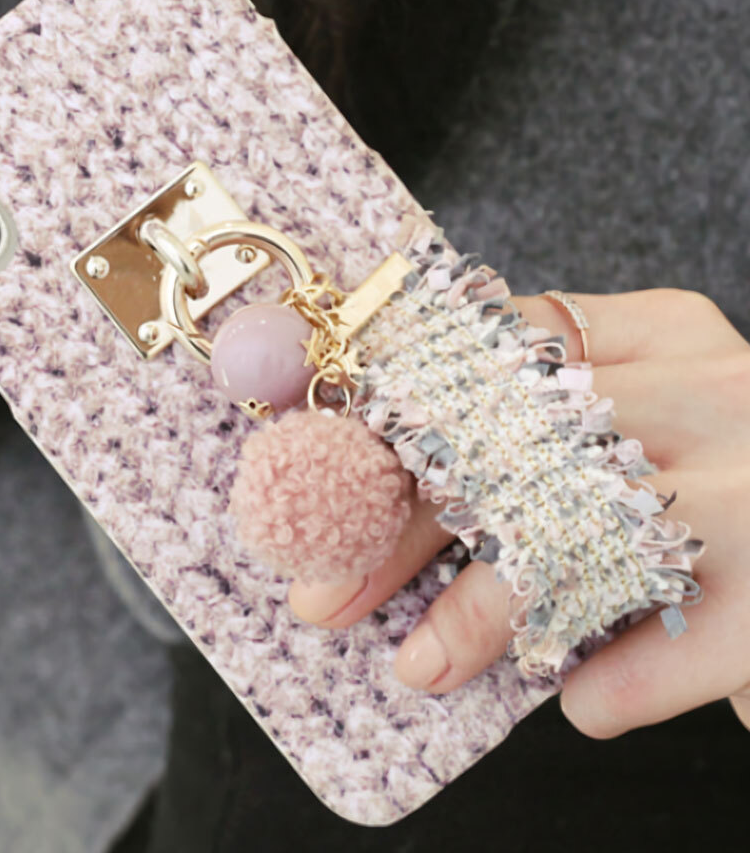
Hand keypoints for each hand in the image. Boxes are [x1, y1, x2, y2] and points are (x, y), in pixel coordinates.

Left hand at [288, 288, 749, 737]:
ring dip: (482, 614)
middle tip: (329, 596)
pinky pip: (673, 640)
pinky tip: (577, 700)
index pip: (494, 353)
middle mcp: (710, 387)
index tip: (325, 484)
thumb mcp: (638, 422)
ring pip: (579, 535)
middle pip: (514, 443)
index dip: (398, 420)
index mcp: (659, 334)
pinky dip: (609, 680)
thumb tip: (368, 504)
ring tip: (419, 667)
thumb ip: (536, 432)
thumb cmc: (710, 488)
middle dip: (406, 529)